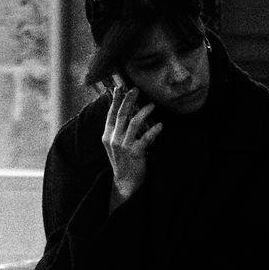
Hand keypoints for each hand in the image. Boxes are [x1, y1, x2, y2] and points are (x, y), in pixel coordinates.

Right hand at [103, 80, 160, 208]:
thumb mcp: (114, 144)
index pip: (111, 114)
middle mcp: (113, 139)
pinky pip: (146, 138)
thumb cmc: (122, 160)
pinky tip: (160, 125)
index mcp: (107, 135)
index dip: (115, 100)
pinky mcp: (135, 153)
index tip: (120, 87)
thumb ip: (118, 128)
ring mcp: (123, 146)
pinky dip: (154, 130)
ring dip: (144, 112)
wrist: (124, 182)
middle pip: (122, 115)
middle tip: (136, 90)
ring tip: (152, 105)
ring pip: (134, 123)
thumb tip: (126, 108)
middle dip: (129, 100)